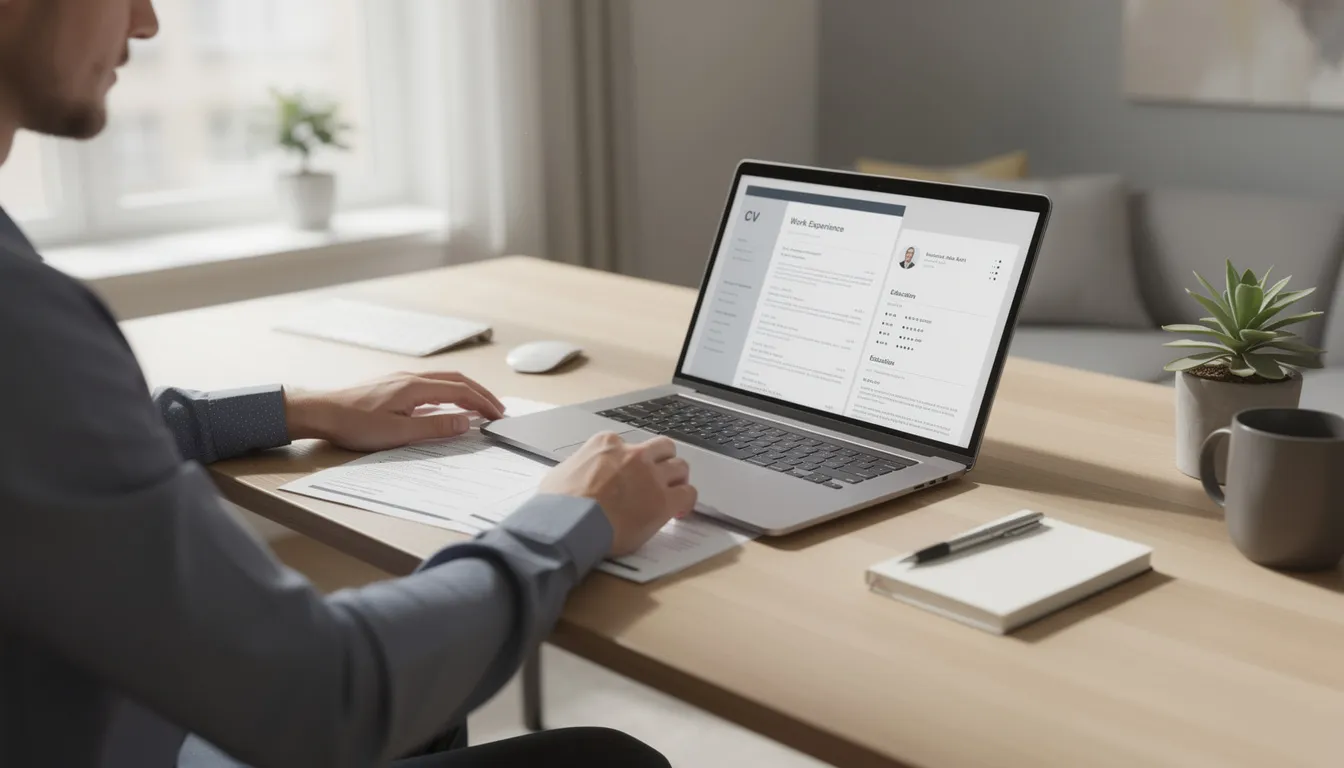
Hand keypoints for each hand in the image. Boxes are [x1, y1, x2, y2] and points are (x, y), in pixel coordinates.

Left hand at [285, 372, 505, 451]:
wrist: (321, 411)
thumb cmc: (354, 424)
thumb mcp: (398, 433)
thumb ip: (435, 428)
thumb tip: (466, 422)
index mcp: (416, 387)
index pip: (460, 391)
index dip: (483, 403)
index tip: (499, 415)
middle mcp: (411, 378)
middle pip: (456, 380)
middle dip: (480, 393)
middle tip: (497, 408)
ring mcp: (401, 379)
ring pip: (443, 379)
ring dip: (465, 391)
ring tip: (478, 405)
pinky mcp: (392, 385)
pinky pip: (430, 384)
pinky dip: (448, 392)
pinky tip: (446, 404)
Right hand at [539, 433, 697, 556]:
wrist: (569, 524)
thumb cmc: (559, 505)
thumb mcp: (561, 473)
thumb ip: (577, 467)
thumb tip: (576, 476)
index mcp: (607, 444)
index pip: (629, 444)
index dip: (632, 461)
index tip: (630, 475)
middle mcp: (633, 454)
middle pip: (663, 448)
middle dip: (663, 461)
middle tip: (660, 477)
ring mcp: (650, 476)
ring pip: (680, 467)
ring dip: (677, 480)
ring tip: (671, 494)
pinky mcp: (663, 500)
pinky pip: (688, 493)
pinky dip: (686, 501)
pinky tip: (678, 511)